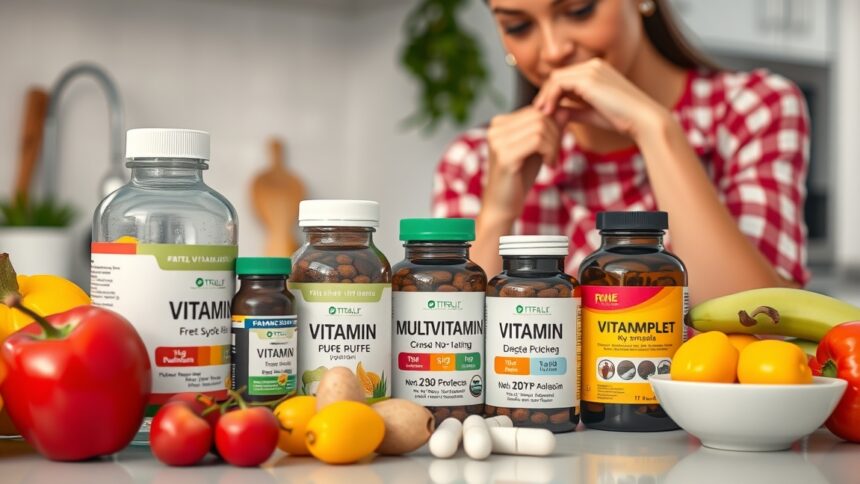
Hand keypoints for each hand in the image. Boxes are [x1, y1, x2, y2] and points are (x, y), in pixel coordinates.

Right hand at [484, 106, 569, 220]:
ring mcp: (498, 141)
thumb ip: (549, 128)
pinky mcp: (505, 156)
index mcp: (499, 124)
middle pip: (540, 116)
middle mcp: (495, 129)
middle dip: (556, 134)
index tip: (554, 146)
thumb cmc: (519, 176)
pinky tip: (549, 165)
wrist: (503, 205)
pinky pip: (537, 141)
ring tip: (551, 160)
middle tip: (555, 154)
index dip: (553, 125)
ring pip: (541, 127)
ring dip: (554, 145)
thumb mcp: (537, 148)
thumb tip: (564, 108)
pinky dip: (550, 152)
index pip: (536, 110)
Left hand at [532, 58, 667, 140]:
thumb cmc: (622, 120)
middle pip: (558, 75)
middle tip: (539, 112)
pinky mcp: (588, 79)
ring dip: (546, 96)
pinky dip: (550, 97)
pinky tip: (549, 112)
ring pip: (556, 78)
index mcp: (597, 71)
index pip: (566, 78)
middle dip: (546, 94)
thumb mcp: (592, 113)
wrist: (643, 120)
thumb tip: (556, 113)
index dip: (553, 93)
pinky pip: (558, 83)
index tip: (546, 111)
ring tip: (543, 114)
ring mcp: (591, 69)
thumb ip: (574, 110)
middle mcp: (594, 65)